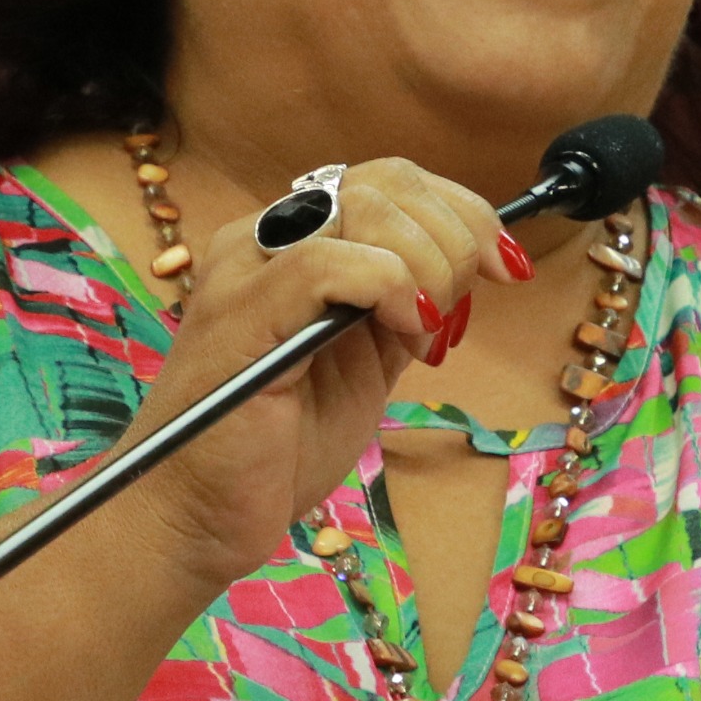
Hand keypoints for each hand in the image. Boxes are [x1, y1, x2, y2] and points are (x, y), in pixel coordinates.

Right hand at [117, 157, 519, 585]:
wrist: (194, 520)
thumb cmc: (271, 454)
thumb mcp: (364, 368)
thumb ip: (403, 312)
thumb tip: (472, 268)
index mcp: (289, 247)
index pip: (389, 181)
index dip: (463, 211)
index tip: (507, 266)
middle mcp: (263, 241)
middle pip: (387, 180)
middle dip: (456, 236)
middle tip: (464, 308)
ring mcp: (247, 269)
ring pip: (366, 206)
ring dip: (427, 265)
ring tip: (424, 334)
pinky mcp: (242, 311)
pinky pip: (331, 262)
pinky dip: (391, 288)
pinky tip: (407, 336)